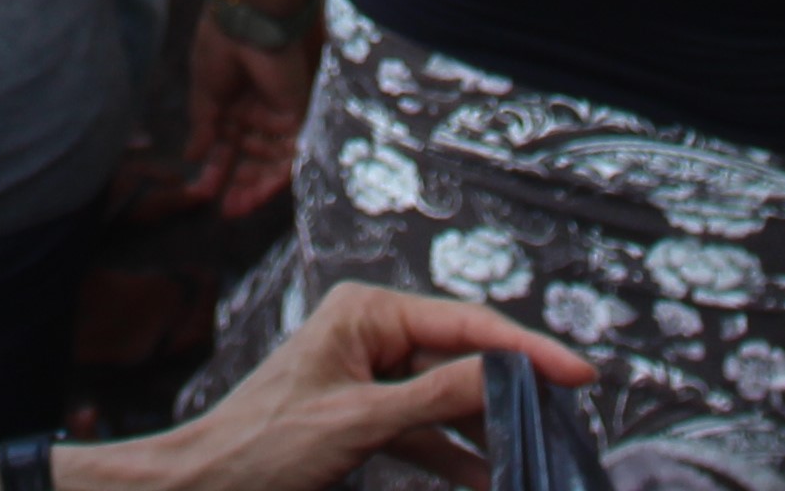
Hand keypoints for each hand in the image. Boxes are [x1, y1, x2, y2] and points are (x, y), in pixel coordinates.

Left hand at [164, 281, 591, 490]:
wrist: (203, 489)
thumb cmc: (265, 446)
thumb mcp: (360, 422)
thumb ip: (437, 397)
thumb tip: (509, 374)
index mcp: (367, 312)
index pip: (465, 324)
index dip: (527, 350)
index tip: (581, 374)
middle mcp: (372, 333)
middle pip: (463, 357)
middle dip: (512, 391)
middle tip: (569, 418)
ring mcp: (369, 377)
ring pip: (448, 398)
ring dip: (488, 429)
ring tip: (539, 451)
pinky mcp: (364, 419)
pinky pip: (424, 432)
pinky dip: (455, 456)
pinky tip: (490, 478)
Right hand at [183, 16, 309, 220]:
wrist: (250, 18)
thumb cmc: (221, 44)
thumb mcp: (204, 88)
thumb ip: (204, 124)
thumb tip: (192, 155)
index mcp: (233, 99)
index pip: (228, 142)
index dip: (217, 168)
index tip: (202, 192)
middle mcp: (257, 109)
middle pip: (252, 156)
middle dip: (239, 183)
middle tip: (226, 210)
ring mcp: (278, 112)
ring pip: (271, 159)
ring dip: (256, 185)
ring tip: (237, 208)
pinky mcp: (298, 112)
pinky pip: (290, 152)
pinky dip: (276, 174)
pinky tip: (257, 192)